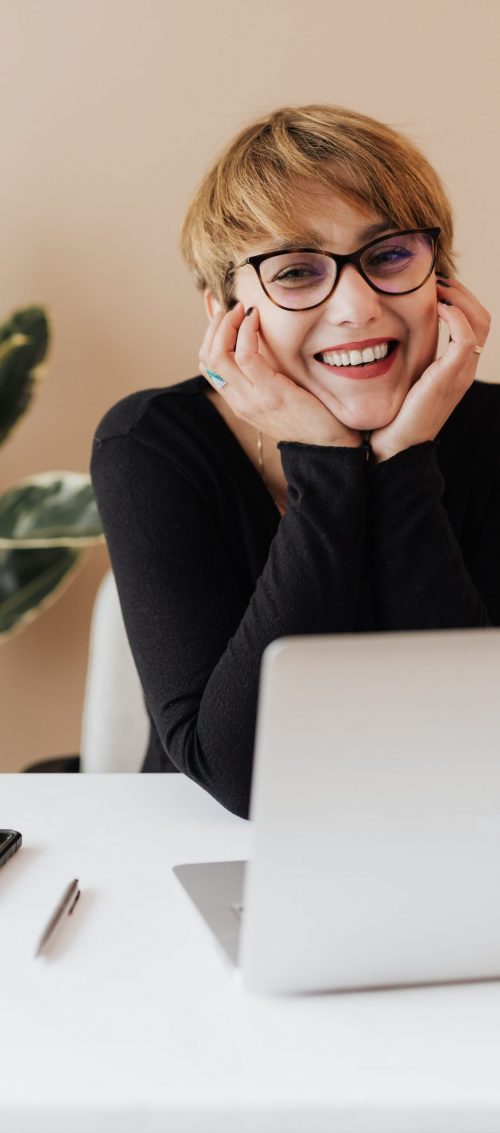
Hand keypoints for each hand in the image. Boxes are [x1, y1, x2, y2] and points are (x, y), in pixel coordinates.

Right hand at [198, 302, 361, 447]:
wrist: (331, 445)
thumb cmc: (311, 416)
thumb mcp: (280, 393)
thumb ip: (266, 373)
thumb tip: (260, 342)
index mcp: (239, 402)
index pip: (207, 365)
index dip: (209, 335)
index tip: (224, 314)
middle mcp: (239, 402)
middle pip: (206, 357)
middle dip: (215, 325)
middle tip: (233, 308)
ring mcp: (252, 399)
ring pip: (219, 354)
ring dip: (227, 324)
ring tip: (243, 309)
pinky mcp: (271, 393)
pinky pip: (246, 355)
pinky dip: (247, 331)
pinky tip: (257, 319)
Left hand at [370, 277, 491, 462]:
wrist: (394, 447)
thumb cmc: (392, 416)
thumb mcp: (403, 379)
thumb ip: (408, 357)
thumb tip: (389, 331)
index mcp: (457, 369)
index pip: (474, 323)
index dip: (459, 298)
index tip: (435, 286)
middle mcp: (464, 369)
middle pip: (483, 317)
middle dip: (462, 292)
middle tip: (437, 279)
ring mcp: (461, 374)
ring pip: (480, 322)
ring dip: (460, 297)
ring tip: (437, 287)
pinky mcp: (450, 377)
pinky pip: (466, 337)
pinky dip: (455, 315)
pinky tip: (436, 307)